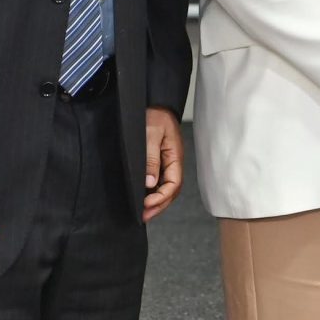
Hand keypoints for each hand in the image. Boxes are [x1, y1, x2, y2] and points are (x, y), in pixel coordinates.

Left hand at [141, 107, 184, 221]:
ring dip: (157, 202)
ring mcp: (167, 163)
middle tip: (144, 216)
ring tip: (144, 212)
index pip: (173, 183)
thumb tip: (150, 181)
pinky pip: (159, 181)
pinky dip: (153, 193)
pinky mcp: (159, 161)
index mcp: (175, 156)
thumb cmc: (153, 115)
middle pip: (171, 190)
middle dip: (159, 205)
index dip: (161, 197)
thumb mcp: (151, 134)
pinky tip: (144, 198)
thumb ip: (151, 157)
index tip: (146, 203)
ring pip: (166, 188)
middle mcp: (172, 162)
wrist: (153, 103)